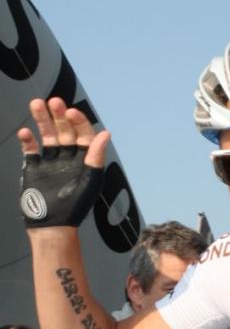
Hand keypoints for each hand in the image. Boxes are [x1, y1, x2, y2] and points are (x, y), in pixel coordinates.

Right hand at [17, 98, 109, 228]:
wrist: (52, 226)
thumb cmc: (74, 207)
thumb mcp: (89, 181)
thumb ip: (96, 157)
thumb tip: (105, 133)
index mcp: (85, 161)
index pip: (83, 135)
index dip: (78, 122)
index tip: (70, 112)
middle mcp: (69, 159)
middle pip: (64, 131)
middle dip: (58, 116)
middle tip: (53, 102)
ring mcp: (51, 162)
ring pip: (46, 135)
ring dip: (41, 120)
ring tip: (35, 104)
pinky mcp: (35, 168)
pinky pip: (31, 149)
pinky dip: (28, 140)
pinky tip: (25, 132)